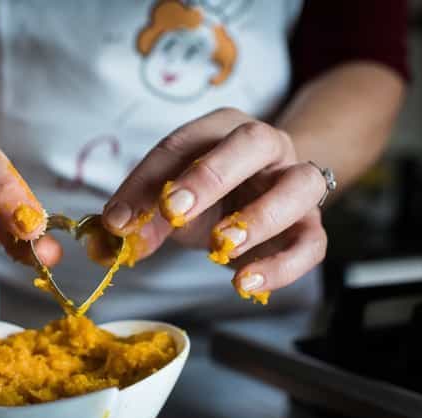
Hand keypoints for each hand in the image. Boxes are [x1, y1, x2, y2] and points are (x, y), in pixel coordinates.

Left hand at [102, 108, 327, 298]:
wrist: (261, 199)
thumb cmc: (210, 196)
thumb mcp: (170, 202)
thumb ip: (142, 218)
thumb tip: (109, 238)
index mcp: (221, 129)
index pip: (183, 143)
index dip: (151, 180)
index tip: (122, 218)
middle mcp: (267, 147)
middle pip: (254, 141)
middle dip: (211, 176)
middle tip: (176, 213)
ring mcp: (295, 182)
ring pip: (301, 184)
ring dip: (261, 217)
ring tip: (224, 246)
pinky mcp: (310, 224)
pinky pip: (312, 242)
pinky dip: (283, 266)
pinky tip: (246, 283)